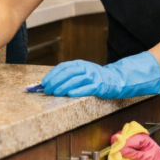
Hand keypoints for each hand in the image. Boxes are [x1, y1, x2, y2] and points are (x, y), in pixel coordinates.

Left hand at [40, 52, 159, 98]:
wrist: (116, 80)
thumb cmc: (95, 79)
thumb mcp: (82, 74)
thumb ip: (68, 77)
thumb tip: (50, 85)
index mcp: (80, 64)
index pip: (63, 67)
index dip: (52, 74)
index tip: (44, 82)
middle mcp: (86, 68)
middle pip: (68, 73)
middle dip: (56, 81)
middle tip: (47, 89)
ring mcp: (93, 76)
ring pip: (76, 80)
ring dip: (64, 86)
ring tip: (55, 93)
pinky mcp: (100, 85)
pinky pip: (87, 88)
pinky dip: (78, 91)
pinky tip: (70, 94)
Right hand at [115, 133, 159, 159]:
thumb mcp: (145, 159)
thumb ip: (133, 154)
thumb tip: (120, 150)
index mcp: (142, 137)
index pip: (128, 138)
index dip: (120, 145)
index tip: (115, 152)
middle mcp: (137, 137)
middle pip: (122, 137)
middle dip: (118, 145)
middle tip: (114, 154)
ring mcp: (134, 141)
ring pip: (121, 141)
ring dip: (118, 148)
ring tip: (116, 156)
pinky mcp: (132, 147)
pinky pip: (123, 147)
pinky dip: (120, 151)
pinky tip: (120, 156)